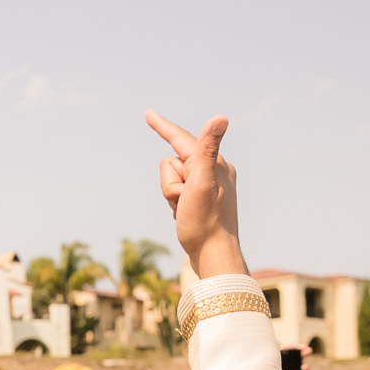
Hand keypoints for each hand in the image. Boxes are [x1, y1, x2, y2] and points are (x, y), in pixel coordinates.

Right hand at [145, 111, 242, 278]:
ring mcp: (208, 186)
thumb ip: (208, 149)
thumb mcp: (202, 182)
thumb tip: (221, 117)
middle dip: (169, 183)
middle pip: (172, 164)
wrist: (214, 255)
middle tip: (183, 201)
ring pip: (172, 180)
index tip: (148, 114)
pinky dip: (175, 203)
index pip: (182, 138)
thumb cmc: (206, 222)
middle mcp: (214, 170)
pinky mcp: (203, 200)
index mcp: (214, 163)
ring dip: (171, 195)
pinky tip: (186, 216)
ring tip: (185, 210)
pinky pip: (178, 193)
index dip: (163, 126)